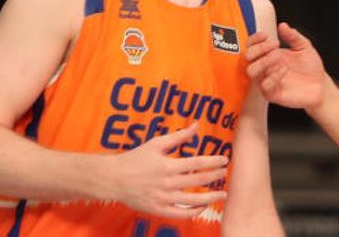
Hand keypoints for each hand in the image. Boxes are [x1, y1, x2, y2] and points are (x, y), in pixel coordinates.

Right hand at [105, 123, 228, 217]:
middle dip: (215, 177)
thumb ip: (179, 136)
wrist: (113, 179)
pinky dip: (194, 212)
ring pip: (192, 201)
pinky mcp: (157, 210)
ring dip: (211, 198)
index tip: (225, 160)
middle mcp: (166, 183)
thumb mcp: (156, 143)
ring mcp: (162, 199)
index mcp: (167, 166)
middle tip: (225, 173)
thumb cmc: (135, 158)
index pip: (197, 164)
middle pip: (198, 181)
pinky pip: (180, 214)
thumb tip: (196, 125)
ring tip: (223, 194)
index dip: (214, 162)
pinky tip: (203, 207)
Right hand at [245, 23, 326, 110]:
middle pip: (247, 56)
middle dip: (259, 48)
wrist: (320, 85)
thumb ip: (293, 36)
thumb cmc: (310, 68)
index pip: (251, 46)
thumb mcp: (304, 47)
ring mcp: (267, 80)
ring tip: (279, 57)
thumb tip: (283, 25)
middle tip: (275, 44)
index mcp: (269, 55)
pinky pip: (265, 86)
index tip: (266, 35)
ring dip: (263, 61)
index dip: (255, 39)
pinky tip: (284, 70)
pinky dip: (273, 76)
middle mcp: (265, 67)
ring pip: (251, 71)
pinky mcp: (272, 94)